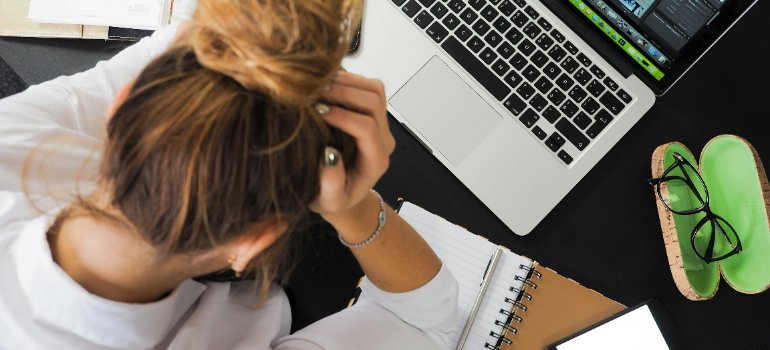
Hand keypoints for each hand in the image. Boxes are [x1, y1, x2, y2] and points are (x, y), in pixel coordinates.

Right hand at [309, 71, 395, 217]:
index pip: (367, 128)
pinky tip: (325, 85)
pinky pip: (368, 86)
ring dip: (347, 82)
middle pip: (374, 102)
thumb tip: (329, 155)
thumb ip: (331, 184)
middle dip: (344, 93)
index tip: (317, 112)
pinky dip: (347, 79)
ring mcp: (380, 124)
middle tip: (315, 93)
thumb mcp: (329, 200)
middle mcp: (383, 139)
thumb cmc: (334, 198)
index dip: (342, 116)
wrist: (343, 193)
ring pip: (374, 89)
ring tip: (318, 86)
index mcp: (376, 160)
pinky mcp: (372, 113)